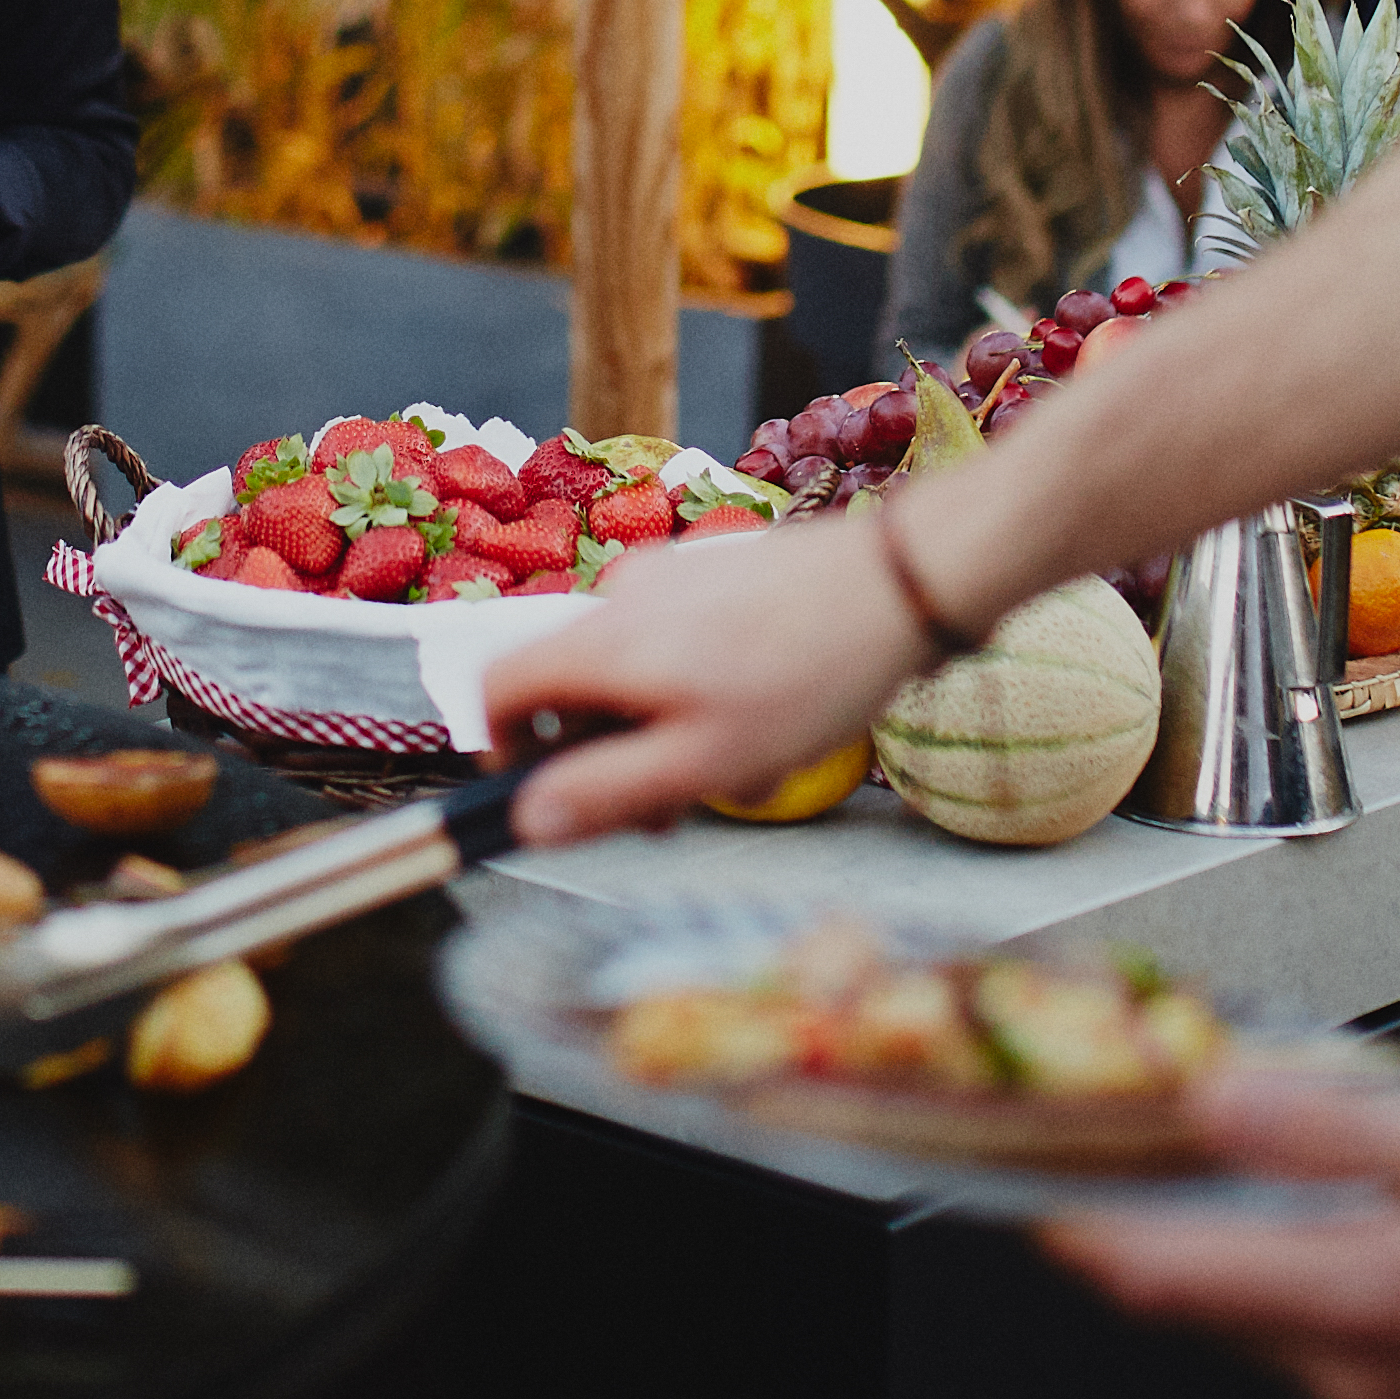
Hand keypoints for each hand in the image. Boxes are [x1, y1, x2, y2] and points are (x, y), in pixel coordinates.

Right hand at [480, 510, 946, 842]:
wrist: (902, 583)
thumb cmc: (805, 678)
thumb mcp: (701, 760)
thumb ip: (605, 793)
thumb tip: (526, 820)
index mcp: (601, 639)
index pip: (497, 685)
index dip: (503, 748)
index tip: (548, 796)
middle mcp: (621, 597)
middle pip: (570, 686)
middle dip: (607, 758)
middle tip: (667, 813)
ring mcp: (672, 580)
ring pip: (634, 674)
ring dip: (667, 733)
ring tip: (744, 769)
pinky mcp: (718, 578)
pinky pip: (681, 647)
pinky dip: (704, 695)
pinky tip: (773, 722)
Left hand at [1042, 1067, 1399, 1398]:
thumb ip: (1335, 1132)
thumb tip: (1206, 1100)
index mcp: (1356, 1306)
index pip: (1149, 1275)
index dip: (1062, 1214)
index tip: (1008, 1150)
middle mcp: (1348, 1374)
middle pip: (1180, 1297)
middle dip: (1122, 1211)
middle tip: (1092, 1113)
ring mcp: (1383, 1398)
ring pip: (1243, 1310)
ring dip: (1202, 1232)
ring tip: (1187, 1130)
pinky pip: (1307, 1326)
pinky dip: (1273, 1260)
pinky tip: (1295, 1194)